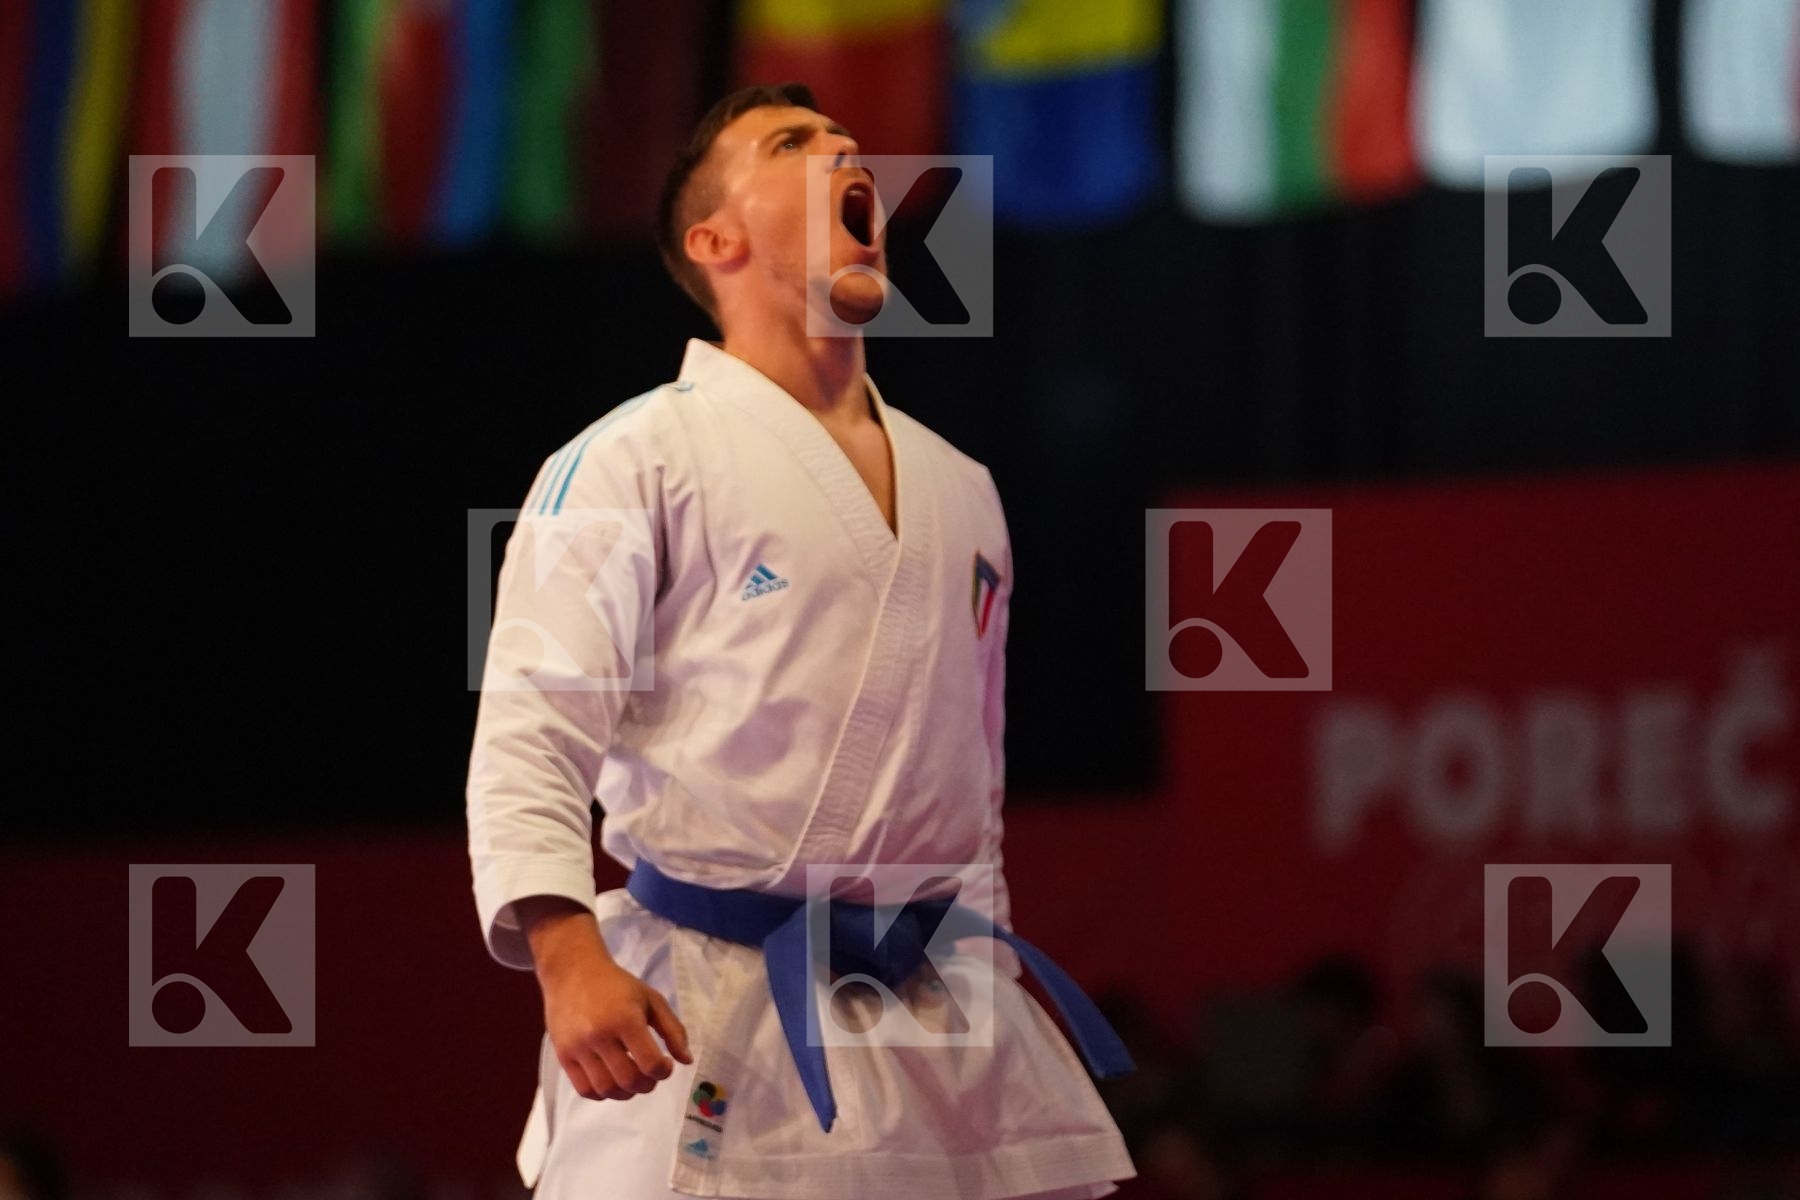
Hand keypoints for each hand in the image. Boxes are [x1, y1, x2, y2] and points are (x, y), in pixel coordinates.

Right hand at [516, 895, 693, 1101]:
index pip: (650, 1063)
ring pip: (606, 1090)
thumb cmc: (617, 986)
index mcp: (626, 1019)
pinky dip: (602, 1093)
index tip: (665, 1064)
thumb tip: (686, 1061)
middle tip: (650, 1075)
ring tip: (632, 1079)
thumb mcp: (652, 999)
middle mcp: (600, 1036)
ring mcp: (579, 1048)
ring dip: (626, 1092)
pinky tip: (611, 1080)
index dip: (663, 1071)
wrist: (573, 973)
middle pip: (629, 1081)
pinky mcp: (563, 1056)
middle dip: (647, 1085)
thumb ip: (673, 1030)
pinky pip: (585, 1090)